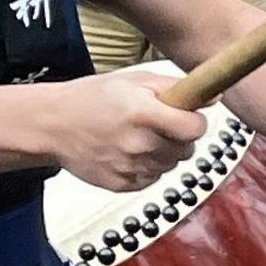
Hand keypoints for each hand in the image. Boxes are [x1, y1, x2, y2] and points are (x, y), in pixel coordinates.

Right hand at [44, 66, 209, 190]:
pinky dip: (147, 167)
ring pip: (171, 165)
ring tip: (137, 137)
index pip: (196, 128)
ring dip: (163, 153)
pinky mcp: (123, 185)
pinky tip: (127, 152)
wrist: (51, 125)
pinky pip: (153, 178)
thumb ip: (175, 88)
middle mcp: (140, 144)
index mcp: (144, 114)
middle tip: (154, 124)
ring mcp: (131, 168)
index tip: (183, 115)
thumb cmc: (93, 98)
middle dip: (178, 137)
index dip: (193, 121)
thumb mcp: (133, 80)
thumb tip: (214, 97)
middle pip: (187, 149)